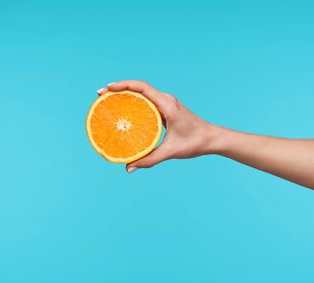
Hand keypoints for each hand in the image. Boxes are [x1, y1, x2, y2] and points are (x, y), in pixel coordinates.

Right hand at [98, 80, 217, 171]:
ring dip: (126, 94)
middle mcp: (166, 100)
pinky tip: (125, 112)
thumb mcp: (171, 151)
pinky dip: (135, 103)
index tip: (107, 89)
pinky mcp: (167, 109)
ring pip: (143, 93)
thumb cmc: (195, 142)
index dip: (123, 85)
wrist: (212, 138)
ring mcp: (167, 103)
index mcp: (167, 105)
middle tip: (101, 95)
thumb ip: (150, 159)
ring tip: (109, 101)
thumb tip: (129, 167)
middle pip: (139, 87)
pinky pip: (147, 101)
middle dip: (119, 88)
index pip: (142, 87)